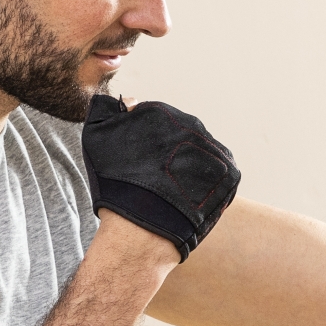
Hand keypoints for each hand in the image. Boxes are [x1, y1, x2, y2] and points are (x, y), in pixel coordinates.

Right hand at [82, 95, 240, 261]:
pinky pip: (218, 172)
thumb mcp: (95, 137)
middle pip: (182, 136)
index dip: (147, 145)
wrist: (142, 225)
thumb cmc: (114, 183)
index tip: (140, 163)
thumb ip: (106, 110)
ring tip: (172, 190)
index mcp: (161, 112)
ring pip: (200, 154)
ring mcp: (214, 147)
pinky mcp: (230, 171)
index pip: (157, 122)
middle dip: (170, 154)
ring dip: (189, 167)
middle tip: (156, 178)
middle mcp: (192, 124)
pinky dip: (207, 183)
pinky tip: (189, 195)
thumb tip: (128, 100)